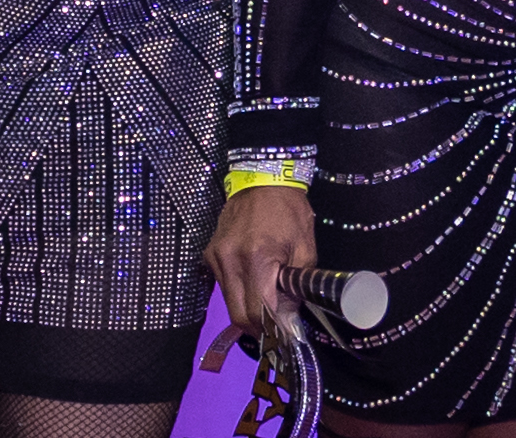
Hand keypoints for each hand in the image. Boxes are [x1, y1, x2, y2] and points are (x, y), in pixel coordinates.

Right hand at [204, 184, 316, 339]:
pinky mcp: (210, 254)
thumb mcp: (305, 249)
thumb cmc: (290, 212)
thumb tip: (288, 317)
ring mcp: (217, 257)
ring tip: (267, 303)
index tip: (285, 335)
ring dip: (247, 310)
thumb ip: (296, 287)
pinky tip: (253, 283)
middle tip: (276, 327)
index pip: (257, 312)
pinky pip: (223, 285)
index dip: (272, 329)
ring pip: (229, 302)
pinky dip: (238, 292)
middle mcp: (230, 260)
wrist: (263, 179)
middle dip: (258, 327)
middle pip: (238, 315)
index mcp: (257, 258)